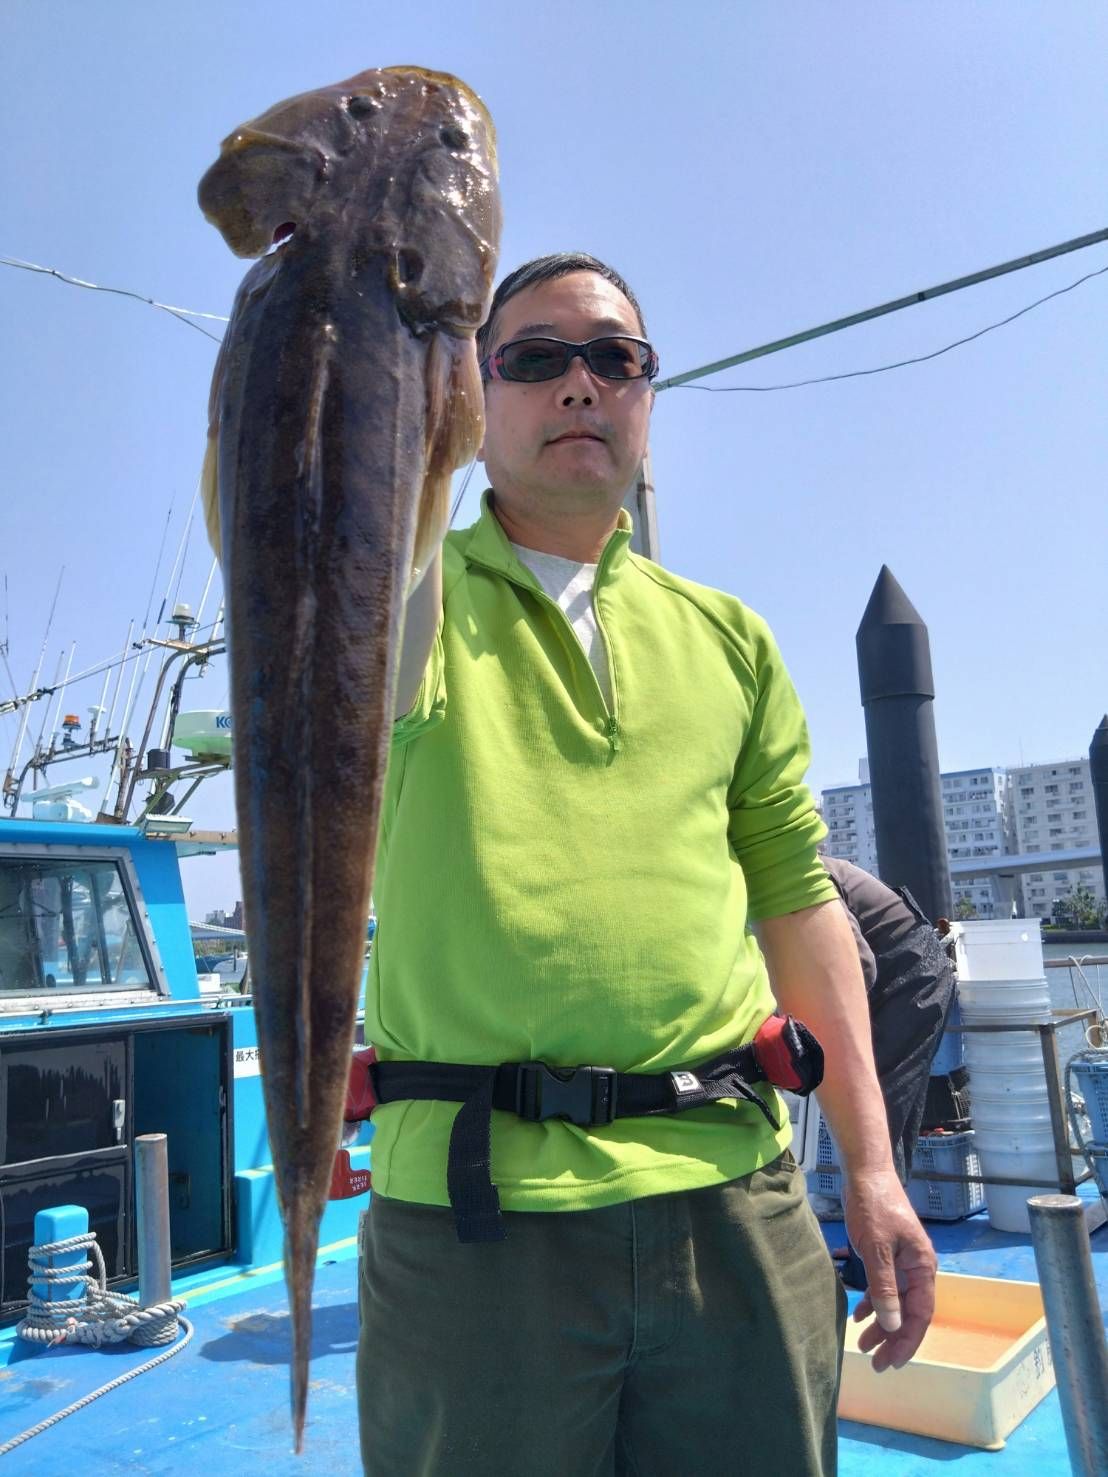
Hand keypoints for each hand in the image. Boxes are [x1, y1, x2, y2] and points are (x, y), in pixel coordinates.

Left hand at [841, 1167, 936, 1371]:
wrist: (866, 1173)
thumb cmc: (874, 1208)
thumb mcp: (877, 1249)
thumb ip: (884, 1287)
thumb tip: (891, 1324)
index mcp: (922, 1267)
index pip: (920, 1314)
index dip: (906, 1341)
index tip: (891, 1362)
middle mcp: (917, 1268)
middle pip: (908, 1313)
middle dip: (892, 1338)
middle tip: (874, 1362)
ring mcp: (902, 1262)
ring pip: (895, 1302)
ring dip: (881, 1323)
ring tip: (862, 1345)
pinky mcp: (887, 1255)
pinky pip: (883, 1287)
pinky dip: (873, 1302)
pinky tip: (859, 1315)